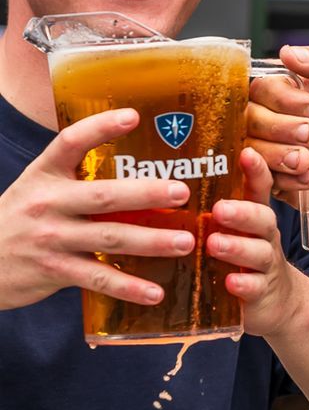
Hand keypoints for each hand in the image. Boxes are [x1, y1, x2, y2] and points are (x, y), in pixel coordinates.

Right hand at [0, 109, 197, 311]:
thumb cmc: (22, 219)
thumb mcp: (38, 188)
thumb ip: (77, 177)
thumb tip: (142, 167)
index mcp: (45, 175)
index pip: (70, 142)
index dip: (100, 128)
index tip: (133, 116)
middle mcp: (48, 203)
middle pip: (104, 195)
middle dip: (146, 194)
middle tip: (182, 192)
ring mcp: (50, 238)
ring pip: (109, 237)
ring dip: (151, 242)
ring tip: (185, 243)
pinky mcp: (53, 270)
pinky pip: (98, 278)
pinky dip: (128, 287)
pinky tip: (156, 293)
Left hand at [208, 146, 307, 336]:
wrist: (275, 302)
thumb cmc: (239, 259)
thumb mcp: (231, 232)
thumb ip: (208, 212)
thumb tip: (160, 182)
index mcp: (252, 218)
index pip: (258, 189)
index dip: (256, 171)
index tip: (246, 152)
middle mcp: (263, 236)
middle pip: (262, 219)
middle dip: (242, 212)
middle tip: (219, 209)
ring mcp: (265, 265)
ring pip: (258, 253)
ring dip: (238, 247)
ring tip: (215, 244)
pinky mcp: (262, 293)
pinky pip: (256, 288)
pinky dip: (244, 284)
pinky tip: (231, 283)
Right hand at [246, 73, 308, 205]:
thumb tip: (288, 51)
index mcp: (299, 94)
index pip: (261, 88)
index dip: (281, 99)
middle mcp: (285, 121)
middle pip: (250, 118)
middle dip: (281, 128)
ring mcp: (281, 153)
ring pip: (252, 150)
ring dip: (280, 155)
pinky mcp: (283, 183)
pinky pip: (263, 182)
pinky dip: (286, 180)